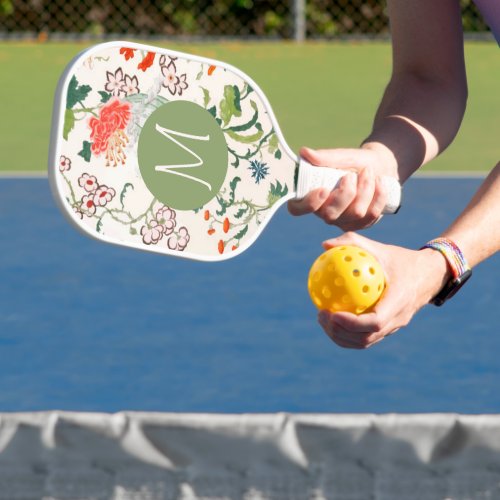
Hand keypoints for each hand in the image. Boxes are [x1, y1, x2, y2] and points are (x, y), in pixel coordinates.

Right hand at [288, 145, 397, 230]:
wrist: (379, 166)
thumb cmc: (353, 161)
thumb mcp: (341, 156)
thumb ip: (324, 157)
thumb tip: (304, 152)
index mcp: (310, 196)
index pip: (297, 209)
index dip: (309, 204)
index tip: (323, 189)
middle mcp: (324, 212)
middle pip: (330, 215)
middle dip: (346, 193)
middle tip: (351, 175)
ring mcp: (342, 221)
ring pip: (355, 213)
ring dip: (365, 189)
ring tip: (368, 172)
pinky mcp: (361, 224)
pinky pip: (371, 215)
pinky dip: (378, 195)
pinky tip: (379, 182)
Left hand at [316, 232, 450, 348]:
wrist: (429, 275)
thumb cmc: (401, 259)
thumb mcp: (380, 248)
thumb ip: (353, 243)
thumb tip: (324, 245)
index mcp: (399, 301)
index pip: (375, 321)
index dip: (352, 323)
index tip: (332, 313)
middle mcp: (398, 319)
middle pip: (366, 338)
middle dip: (340, 332)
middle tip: (321, 315)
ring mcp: (394, 327)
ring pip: (365, 342)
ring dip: (341, 336)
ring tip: (322, 319)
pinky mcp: (389, 329)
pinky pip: (366, 337)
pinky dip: (347, 333)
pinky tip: (331, 318)